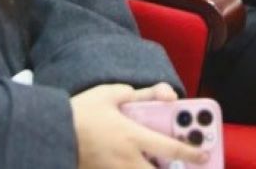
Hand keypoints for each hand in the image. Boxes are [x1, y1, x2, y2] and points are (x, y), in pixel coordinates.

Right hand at [72, 83, 206, 168]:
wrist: (51, 132)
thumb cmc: (81, 111)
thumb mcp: (111, 94)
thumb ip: (143, 94)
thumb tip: (169, 95)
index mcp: (133, 136)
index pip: (171, 148)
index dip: (191, 152)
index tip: (204, 154)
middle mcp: (128, 159)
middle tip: (185, 165)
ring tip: (164, 164)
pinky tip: (137, 163)